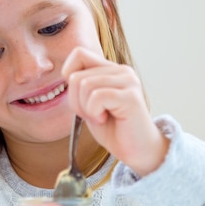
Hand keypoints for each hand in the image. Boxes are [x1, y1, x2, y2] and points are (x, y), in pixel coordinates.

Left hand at [62, 47, 168, 175]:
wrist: (136, 151)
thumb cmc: (113, 129)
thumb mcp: (89, 103)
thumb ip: (81, 86)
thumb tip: (68, 74)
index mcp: (111, 69)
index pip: (79, 54)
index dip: (69, 75)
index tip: (80, 97)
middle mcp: (121, 70)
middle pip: (76, 76)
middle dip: (75, 101)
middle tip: (92, 115)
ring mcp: (128, 81)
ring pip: (85, 85)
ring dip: (85, 109)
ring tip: (100, 117)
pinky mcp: (130, 96)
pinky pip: (97, 97)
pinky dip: (94, 113)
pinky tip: (105, 119)